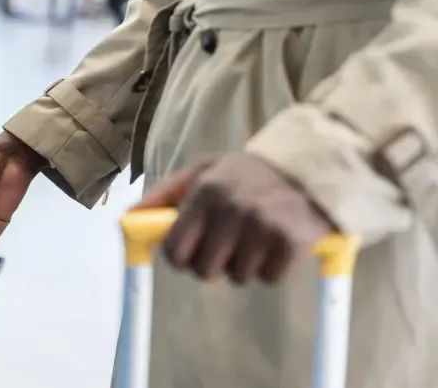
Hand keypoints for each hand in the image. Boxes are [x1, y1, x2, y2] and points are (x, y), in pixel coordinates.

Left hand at [132, 153, 332, 284]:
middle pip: (204, 271)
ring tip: (256, 238)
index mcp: (205, 192)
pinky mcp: (291, 242)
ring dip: (245, 265)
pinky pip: (269, 279)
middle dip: (213, 264)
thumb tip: (129, 217)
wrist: (313, 165)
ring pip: (238, 277)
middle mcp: (231, 209)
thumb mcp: (205, 170)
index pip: (175, 250)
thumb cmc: (249, 173)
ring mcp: (262, 226)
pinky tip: (276, 244)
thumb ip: (165, 193)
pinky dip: (272, 269)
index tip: (191, 254)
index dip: (181, 258)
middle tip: (227, 246)